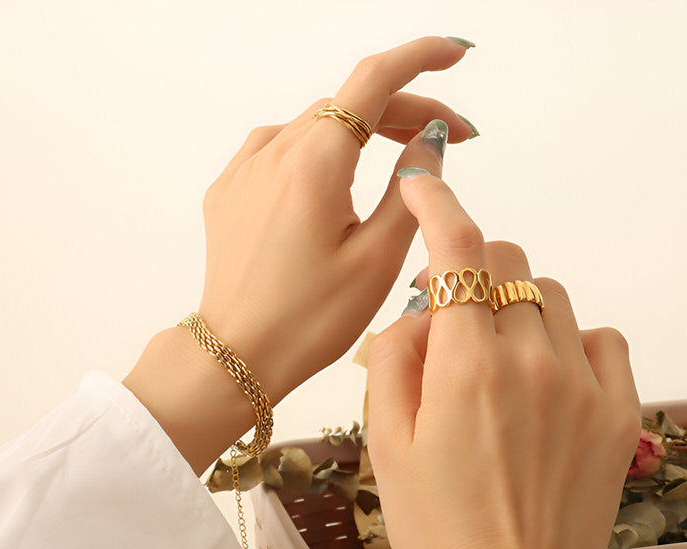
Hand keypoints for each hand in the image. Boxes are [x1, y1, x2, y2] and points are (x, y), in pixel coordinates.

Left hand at [125, 36, 477, 472]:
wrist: (237, 355)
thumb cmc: (308, 319)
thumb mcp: (378, 258)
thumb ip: (412, 188)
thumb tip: (429, 139)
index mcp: (315, 161)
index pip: (376, 80)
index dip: (422, 59)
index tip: (456, 54)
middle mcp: (273, 150)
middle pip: (349, 105)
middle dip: (405, 111)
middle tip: (451, 139)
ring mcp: (245, 168)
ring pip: (317, 127)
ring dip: (363, 133)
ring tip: (400, 161)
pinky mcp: (230, 190)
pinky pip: (283, 151)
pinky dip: (321, 154)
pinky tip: (340, 182)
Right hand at [367, 171, 641, 548]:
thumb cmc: (436, 524)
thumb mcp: (384, 442)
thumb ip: (394, 358)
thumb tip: (419, 312)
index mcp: (464, 367)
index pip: (456, 250)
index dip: (437, 201)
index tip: (424, 177)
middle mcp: (530, 362)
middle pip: (508, 263)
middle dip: (473, 271)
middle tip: (452, 318)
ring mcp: (581, 386)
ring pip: (551, 297)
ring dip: (517, 307)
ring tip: (497, 362)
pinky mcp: (616, 413)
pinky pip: (601, 339)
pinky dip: (569, 340)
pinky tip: (547, 378)